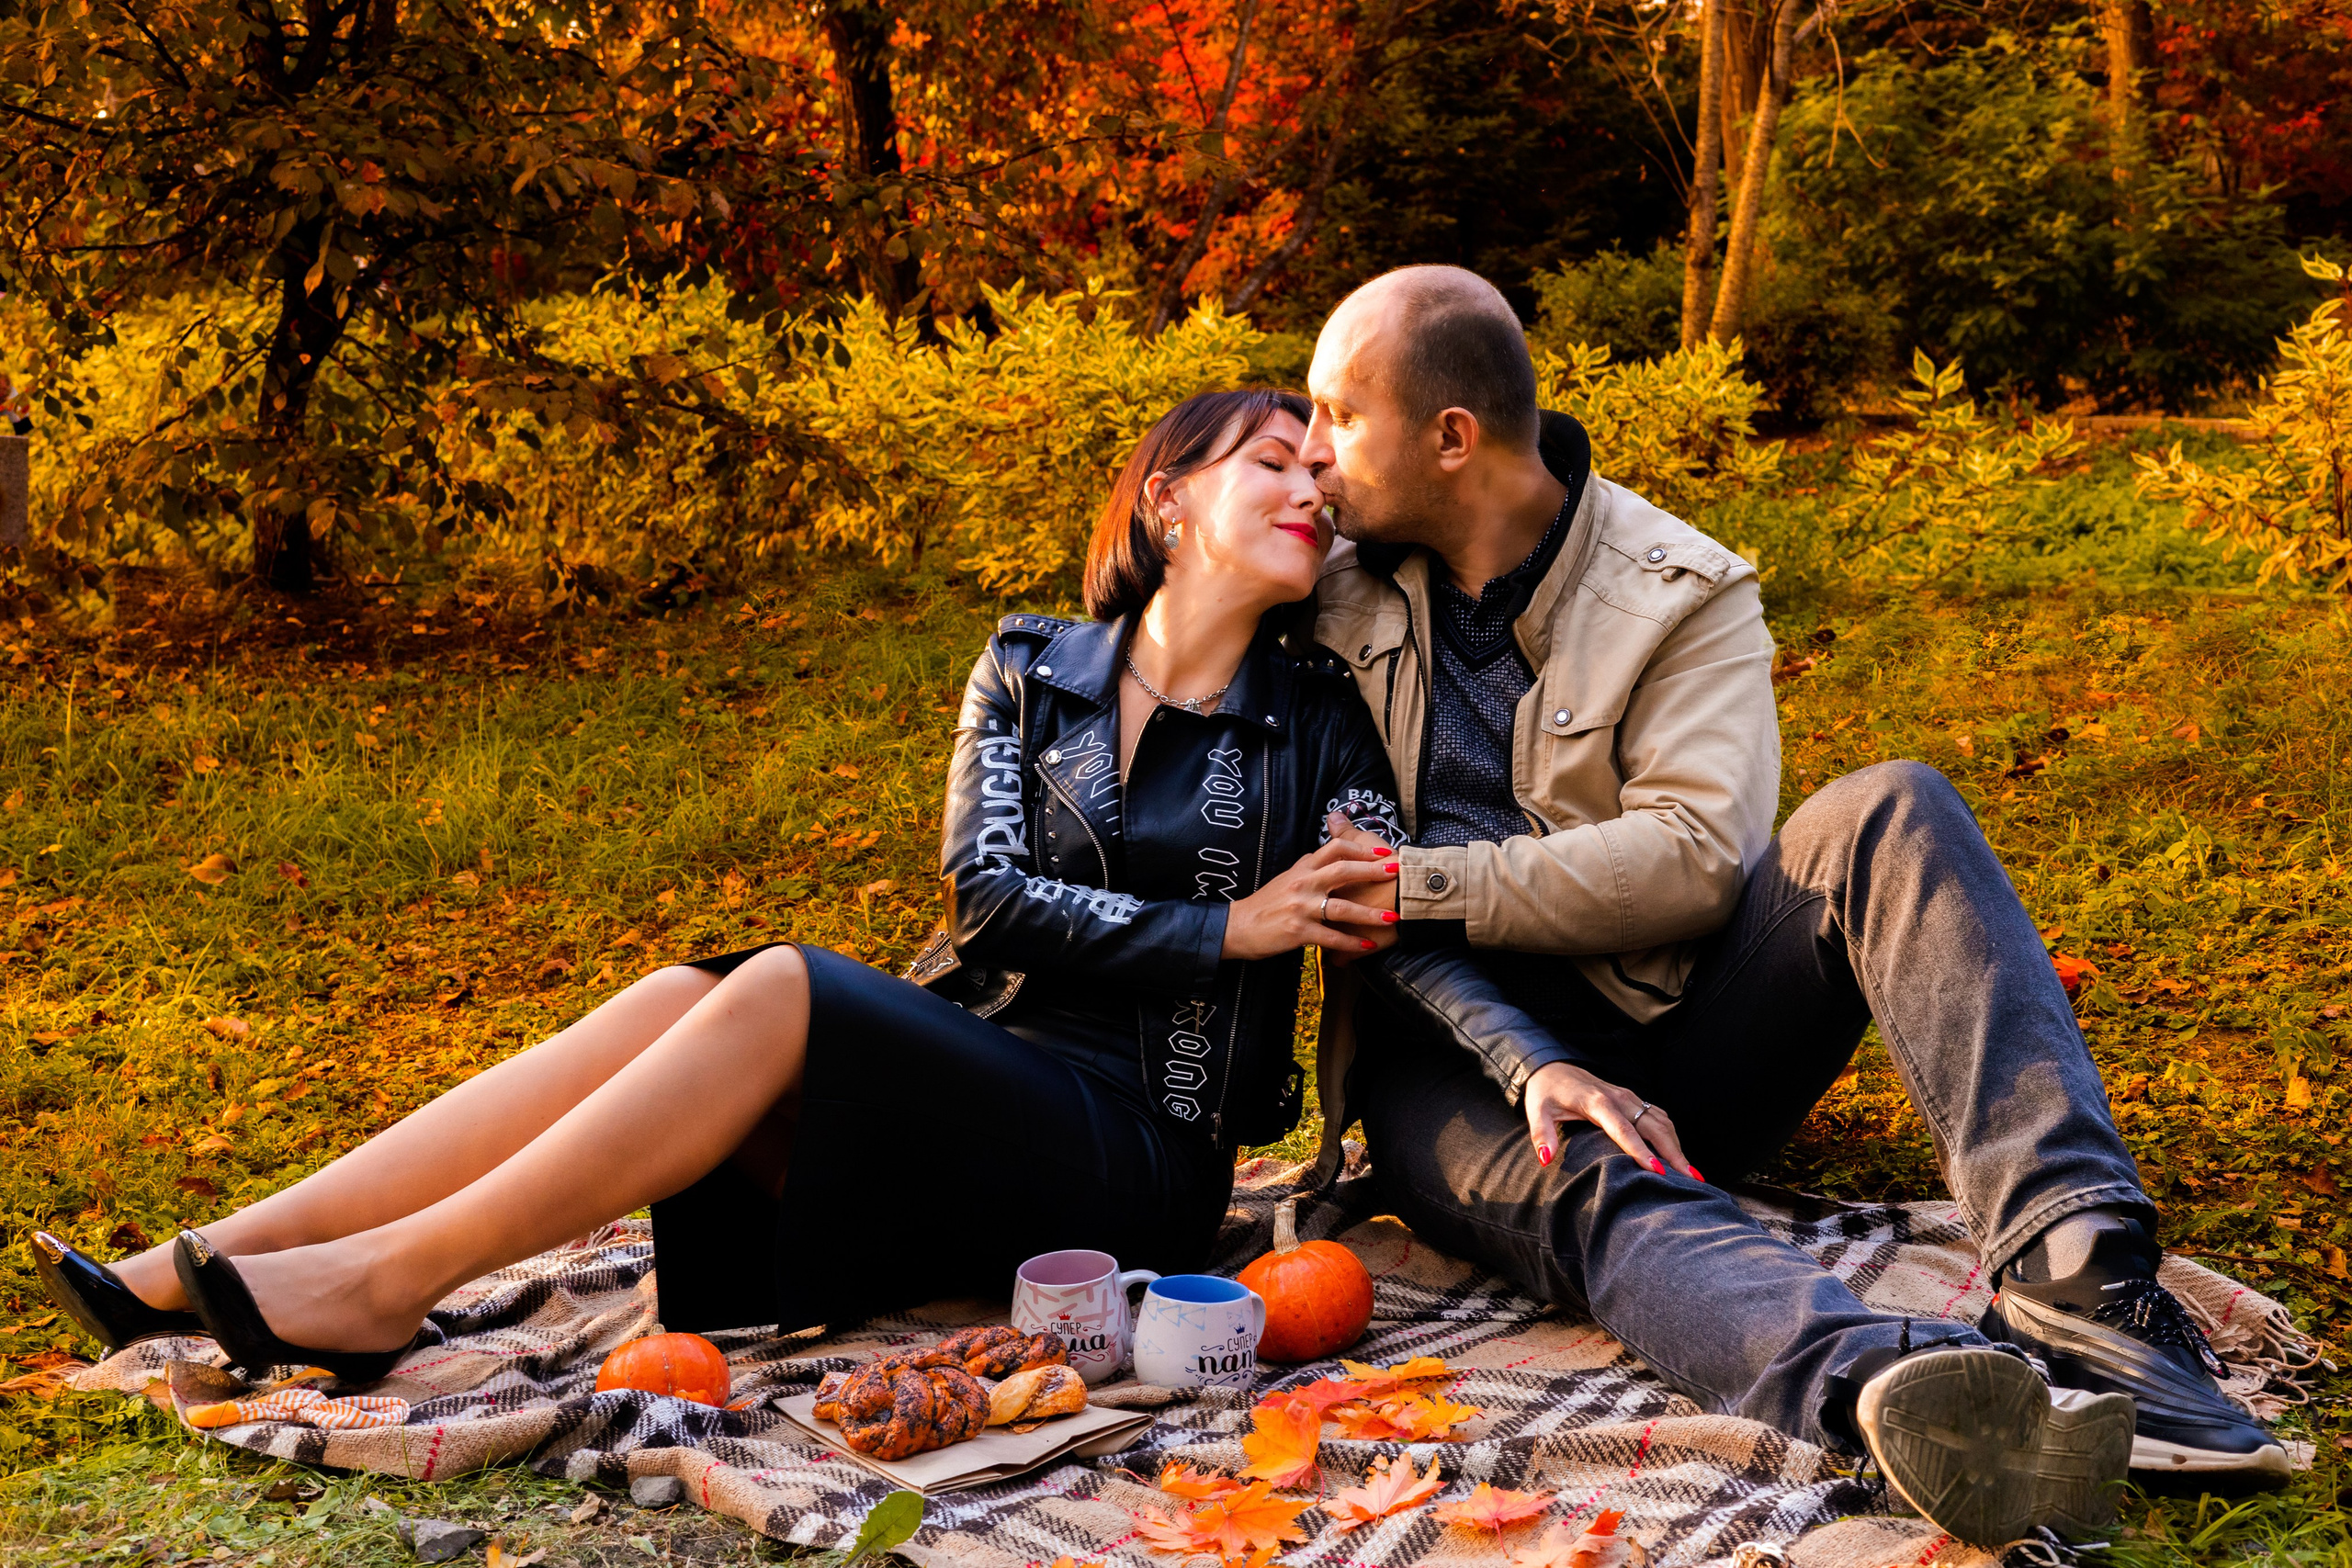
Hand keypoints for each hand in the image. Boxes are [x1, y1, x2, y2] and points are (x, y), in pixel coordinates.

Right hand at [1220, 821, 1401, 960]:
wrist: (1239, 927)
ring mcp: (1300, 908)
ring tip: (1391, 917)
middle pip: (1343, 870)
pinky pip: (1331, 937)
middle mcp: (1303, 883)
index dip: (1362, 848)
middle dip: (1373, 871)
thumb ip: (1310, 864)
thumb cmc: (1266, 904)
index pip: (1335, 848)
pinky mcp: (1298, 932)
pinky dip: (1351, 943)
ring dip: (1369, 913)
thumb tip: (1330, 851)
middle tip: (1397, 872)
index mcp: (1303, 868)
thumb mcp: (1287, 877)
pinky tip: (1367, 946)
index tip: (1383, 850)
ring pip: (1341, 907)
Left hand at [1522, 1061, 1700, 1181]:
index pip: (1623, 1129)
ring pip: (1661, 1121)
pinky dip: (1671, 1135)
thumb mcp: (1536, 1112)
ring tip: (1691, 1173)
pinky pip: (1658, 1116)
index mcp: (1596, 1102)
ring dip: (1677, 1146)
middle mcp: (1618, 1097)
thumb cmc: (1545, 1092)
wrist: (1552, 1066)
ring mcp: (1628, 1097)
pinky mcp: (1632, 1099)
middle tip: (1691, 1180)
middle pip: (1653, 1126)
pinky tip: (1678, 1154)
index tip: (1658, 1171)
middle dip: (1673, 1153)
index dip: (1641, 1150)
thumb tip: (1546, 1160)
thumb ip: (1542, 1135)